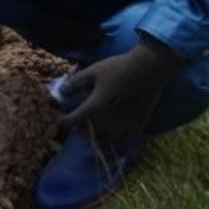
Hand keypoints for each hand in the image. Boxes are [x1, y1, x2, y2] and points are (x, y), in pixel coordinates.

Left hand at [58, 36, 185, 144]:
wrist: (148, 68)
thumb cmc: (118, 67)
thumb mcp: (92, 71)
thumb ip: (75, 82)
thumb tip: (61, 91)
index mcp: (93, 107)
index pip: (71, 122)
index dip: (62, 122)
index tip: (61, 119)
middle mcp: (107, 120)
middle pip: (87, 134)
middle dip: (80, 129)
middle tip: (79, 122)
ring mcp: (123, 125)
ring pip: (105, 140)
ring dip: (97, 136)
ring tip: (96, 128)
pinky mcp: (138, 125)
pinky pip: (125, 141)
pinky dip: (118, 139)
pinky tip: (115, 132)